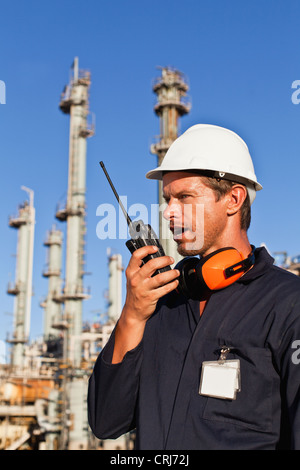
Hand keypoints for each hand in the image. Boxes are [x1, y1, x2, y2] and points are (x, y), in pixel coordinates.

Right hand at [112, 245, 178, 362]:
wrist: (133, 312)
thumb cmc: (135, 292)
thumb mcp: (133, 279)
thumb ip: (141, 269)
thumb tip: (156, 257)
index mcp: (130, 272)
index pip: (136, 256)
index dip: (147, 249)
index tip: (155, 248)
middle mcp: (135, 279)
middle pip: (151, 264)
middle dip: (164, 260)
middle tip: (171, 259)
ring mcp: (143, 289)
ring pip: (160, 278)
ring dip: (171, 273)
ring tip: (176, 272)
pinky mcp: (151, 298)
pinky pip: (165, 289)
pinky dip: (172, 285)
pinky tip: (175, 282)